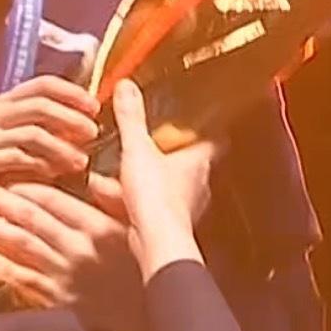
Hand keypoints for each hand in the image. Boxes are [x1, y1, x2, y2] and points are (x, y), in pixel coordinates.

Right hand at [0, 75, 98, 221]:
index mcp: (4, 103)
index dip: (71, 92)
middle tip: (93, 132)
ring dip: (62, 147)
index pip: (43, 84)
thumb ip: (33, 127)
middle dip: (71, 117)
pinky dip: (39, 167)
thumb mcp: (0, 134)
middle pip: (41, 104)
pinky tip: (53, 175)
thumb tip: (75, 130)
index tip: (94, 105)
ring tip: (80, 161)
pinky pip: (17, 160)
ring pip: (33, 133)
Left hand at [0, 181, 143, 330]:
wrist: (151, 317)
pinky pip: (23, 280)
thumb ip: (116, 201)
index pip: (53, 199)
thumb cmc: (146, 269)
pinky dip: (1, 267)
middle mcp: (79, 249)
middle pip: (30, 219)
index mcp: (99, 227)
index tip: (8, 180)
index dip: (25, 187)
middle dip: (1, 203)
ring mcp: (66, 275)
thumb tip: (94, 179)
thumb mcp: (139, 229)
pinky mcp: (59, 300)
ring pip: (21, 246)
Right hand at [89, 80, 214, 277]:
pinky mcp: (168, 224)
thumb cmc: (156, 198)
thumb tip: (127, 88)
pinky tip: (116, 197)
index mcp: (198, 161)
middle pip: (192, 161)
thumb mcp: (137, 149)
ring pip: (173, 185)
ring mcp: (185, 205)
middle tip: (159, 140)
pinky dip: (139, 199)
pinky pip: (155, 205)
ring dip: (156, 177)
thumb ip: (131, 119)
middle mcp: (197, 184)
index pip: (214, 138)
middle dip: (174, 152)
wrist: (155, 242)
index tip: (205, 117)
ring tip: (131, 168)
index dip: (210, 127)